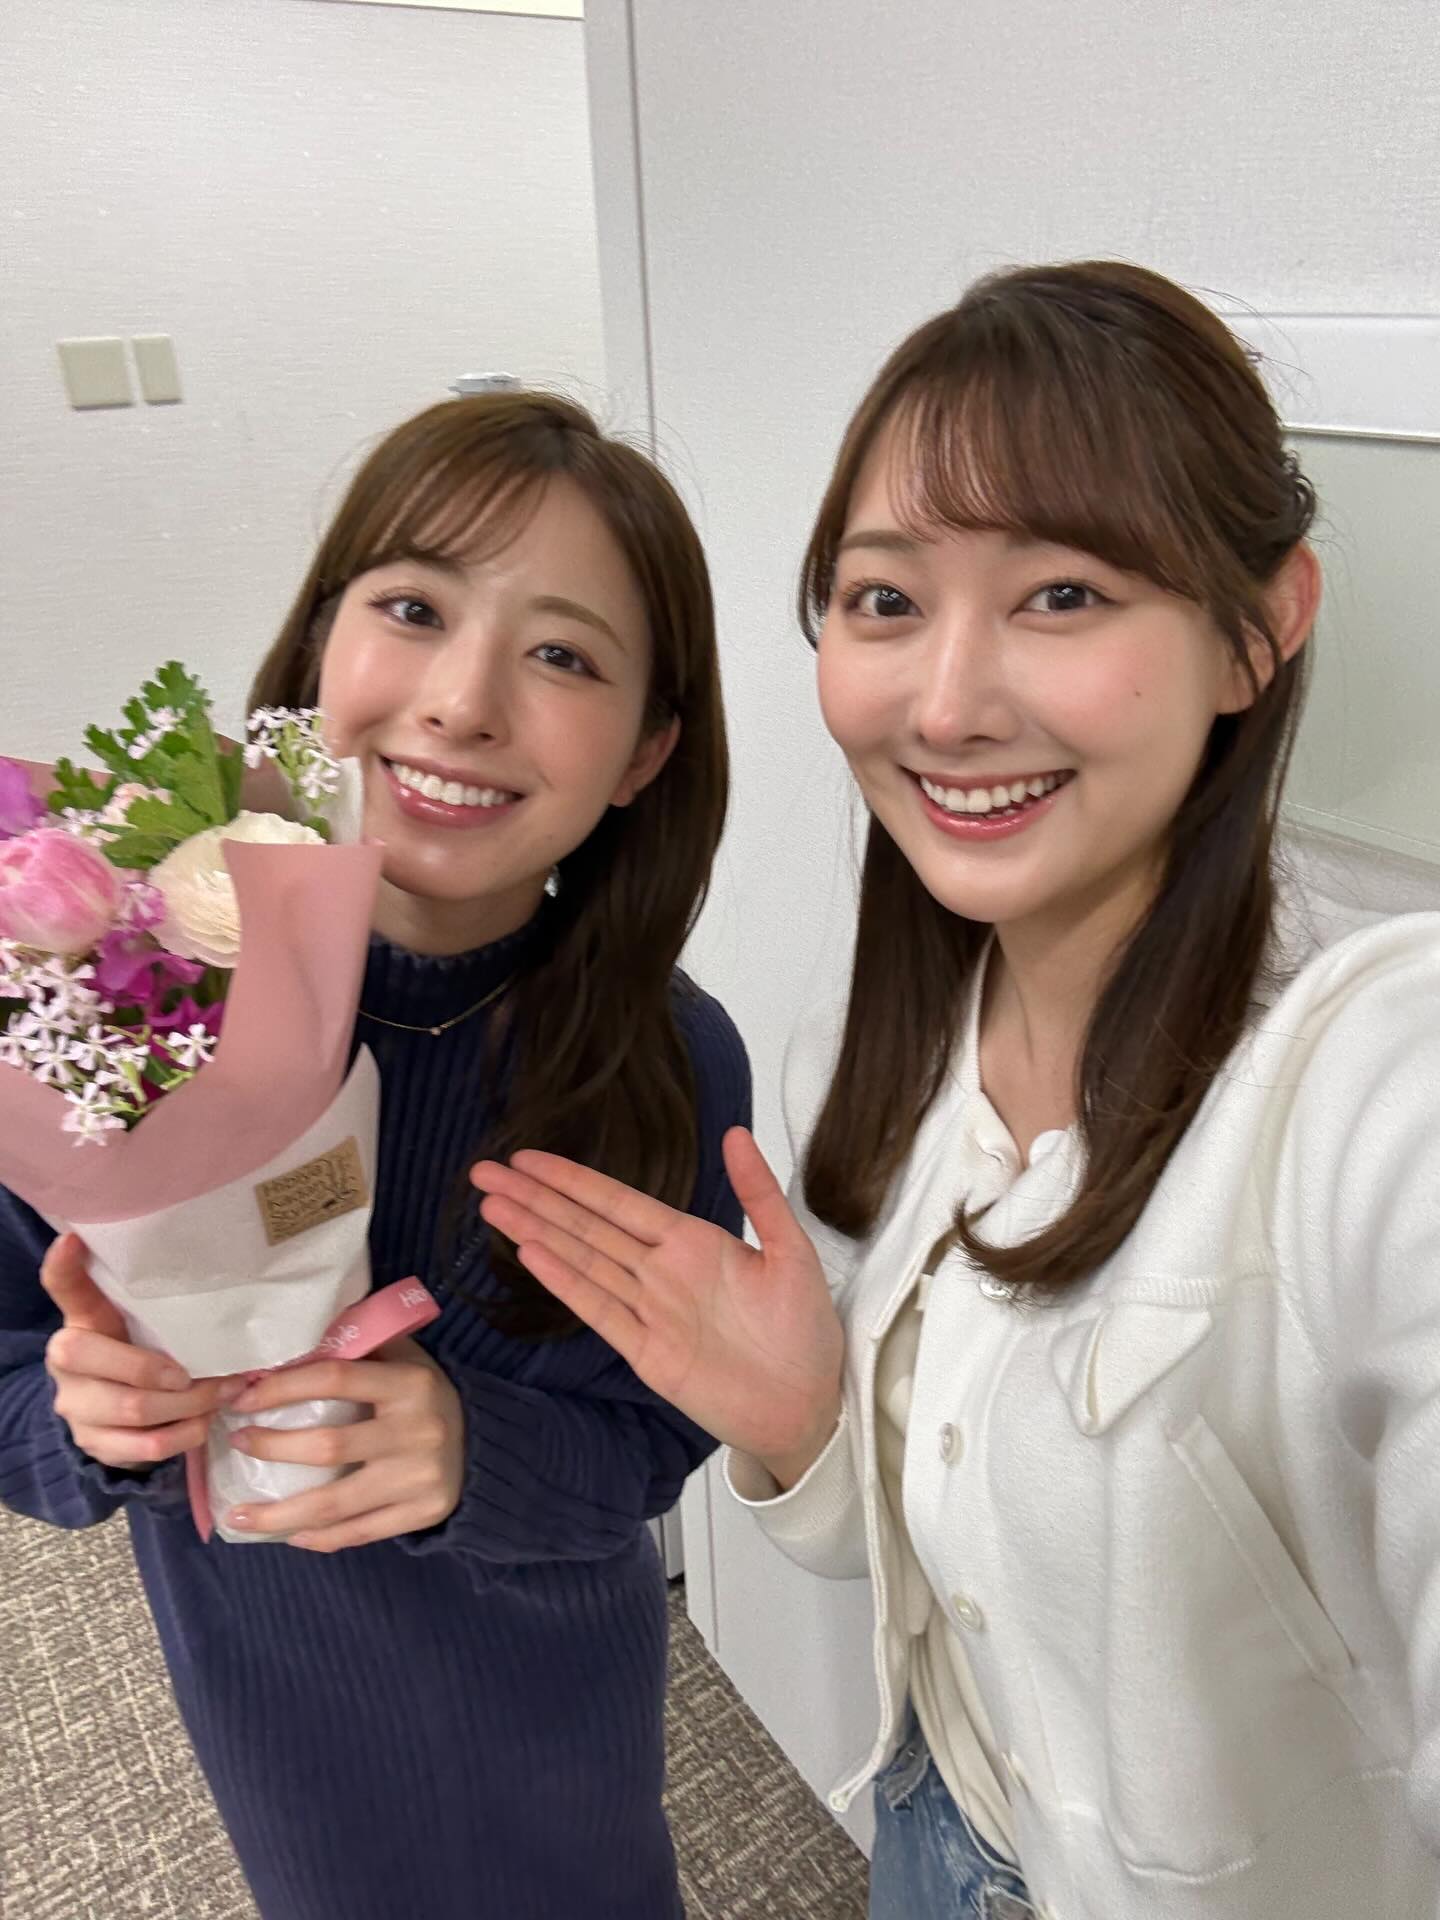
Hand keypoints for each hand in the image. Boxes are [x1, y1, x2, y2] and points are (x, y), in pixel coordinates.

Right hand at [41, 1232, 234, 1468]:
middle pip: (112, 1364)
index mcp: (82, 1319)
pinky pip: (145, 1446)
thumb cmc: (141, 1353)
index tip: (72, 1240)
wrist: (116, 1417)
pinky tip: (203, 1423)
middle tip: (215, 1373)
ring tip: (222, 1395)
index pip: (65, 1288)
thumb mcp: (144, 1325)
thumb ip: (165, 1308)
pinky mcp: (93, 1444)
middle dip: (169, 1371)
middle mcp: (67, 1359)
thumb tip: (232, 1281)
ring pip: (136, 1409)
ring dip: (191, 1405)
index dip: (64, 1266)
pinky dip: (185, 1435)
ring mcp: (75, 1405)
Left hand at [224, 1337, 463, 1550]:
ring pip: (335, 1503)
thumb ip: (357, 1349)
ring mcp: (420, 1477)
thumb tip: (287, 1345)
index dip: (283, 1389)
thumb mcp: (403, 1359)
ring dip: (278, 1513)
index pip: (336, 1379)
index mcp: (410, 1383)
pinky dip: (318, 1537)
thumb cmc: (422, 1396)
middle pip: (328, 1446)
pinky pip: (359, 1532)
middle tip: (236, 1445)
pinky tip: (288, 1534)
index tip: (242, 1400)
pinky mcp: (423, 1513)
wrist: (483, 1443)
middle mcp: (417, 1430)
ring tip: (238, 1515)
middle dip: (272, 1448)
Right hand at [471, 1127, 844, 1484]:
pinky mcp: (645, 1352)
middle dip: (535, 1198)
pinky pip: (598, 1309)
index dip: (571, 1180)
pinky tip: (531, 1253)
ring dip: (536, 1232)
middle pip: (585, 1226)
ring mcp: (649, 1311)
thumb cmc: (805, 1330)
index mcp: (693, 1241)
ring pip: (581, 1261)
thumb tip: (735, 1133)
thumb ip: (759, 1194)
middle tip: (484, 1171)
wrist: (810, 1405)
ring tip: (492, 1205)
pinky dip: (564, 1281)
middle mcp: (661, 1271)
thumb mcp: (791, 1251)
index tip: (528, 1158)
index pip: (617, 1201)